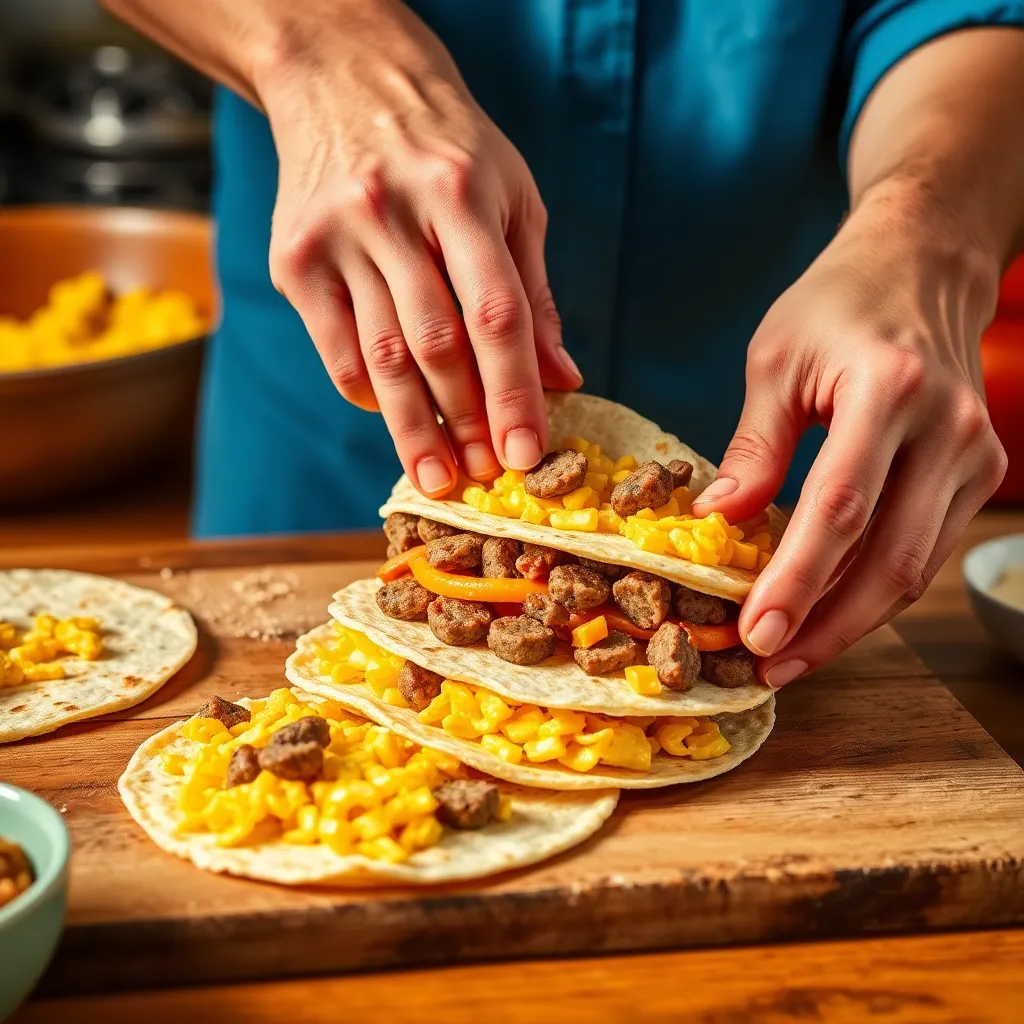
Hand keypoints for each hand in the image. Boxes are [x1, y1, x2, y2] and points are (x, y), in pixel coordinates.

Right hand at [257, 0, 580, 494]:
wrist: (344, 79)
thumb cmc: (448, 147)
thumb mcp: (512, 198)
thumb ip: (535, 292)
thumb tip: (562, 379)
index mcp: (461, 193)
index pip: (496, 313)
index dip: (514, 391)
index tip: (527, 453)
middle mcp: (394, 212)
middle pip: (436, 344)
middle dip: (467, 421)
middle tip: (487, 476)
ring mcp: (336, 236)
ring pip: (381, 357)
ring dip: (414, 428)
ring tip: (438, 477)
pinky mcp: (294, 259)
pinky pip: (336, 350)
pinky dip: (369, 395)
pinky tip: (395, 418)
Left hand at [692, 180, 1006, 684]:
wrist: (924, 265)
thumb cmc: (837, 303)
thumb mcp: (775, 360)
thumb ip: (753, 447)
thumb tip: (717, 523)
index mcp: (888, 391)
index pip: (840, 508)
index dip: (797, 581)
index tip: (755, 633)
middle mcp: (948, 429)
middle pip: (888, 558)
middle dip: (826, 626)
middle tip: (769, 666)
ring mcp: (976, 455)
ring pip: (913, 569)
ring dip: (850, 622)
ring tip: (790, 655)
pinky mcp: (979, 474)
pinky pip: (923, 550)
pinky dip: (874, 590)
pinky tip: (828, 613)